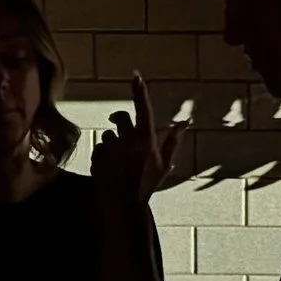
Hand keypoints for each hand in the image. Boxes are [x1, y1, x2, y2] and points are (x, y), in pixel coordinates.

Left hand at [86, 73, 183, 212]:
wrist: (124, 205)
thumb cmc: (147, 184)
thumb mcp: (164, 164)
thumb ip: (172, 141)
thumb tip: (184, 123)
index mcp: (146, 141)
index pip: (143, 109)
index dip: (139, 91)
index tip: (136, 76)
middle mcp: (128, 142)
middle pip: (119, 118)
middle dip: (119, 121)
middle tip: (122, 130)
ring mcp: (110, 150)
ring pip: (108, 135)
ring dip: (112, 144)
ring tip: (119, 162)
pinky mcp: (96, 158)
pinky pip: (98, 148)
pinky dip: (103, 155)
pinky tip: (110, 168)